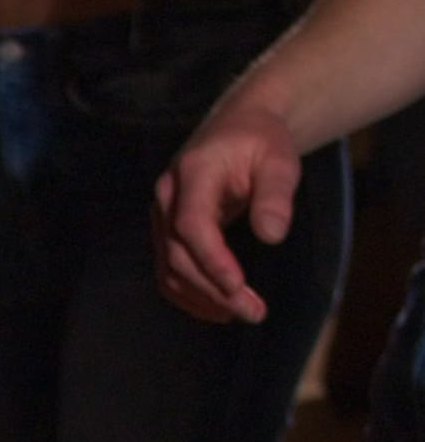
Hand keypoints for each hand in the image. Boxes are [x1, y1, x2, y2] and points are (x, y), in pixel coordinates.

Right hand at [156, 106, 305, 323]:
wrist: (239, 127)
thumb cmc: (261, 142)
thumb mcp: (279, 159)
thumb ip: (275, 194)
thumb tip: (273, 236)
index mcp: (193, 173)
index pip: (191, 224)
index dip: (211, 260)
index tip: (238, 286)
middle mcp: (168, 197)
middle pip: (179, 256)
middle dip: (214, 290)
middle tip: (254, 312)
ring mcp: (162, 217)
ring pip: (171, 271)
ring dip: (203, 299)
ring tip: (242, 313)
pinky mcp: (166, 233)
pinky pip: (170, 273)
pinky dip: (192, 296)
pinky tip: (221, 307)